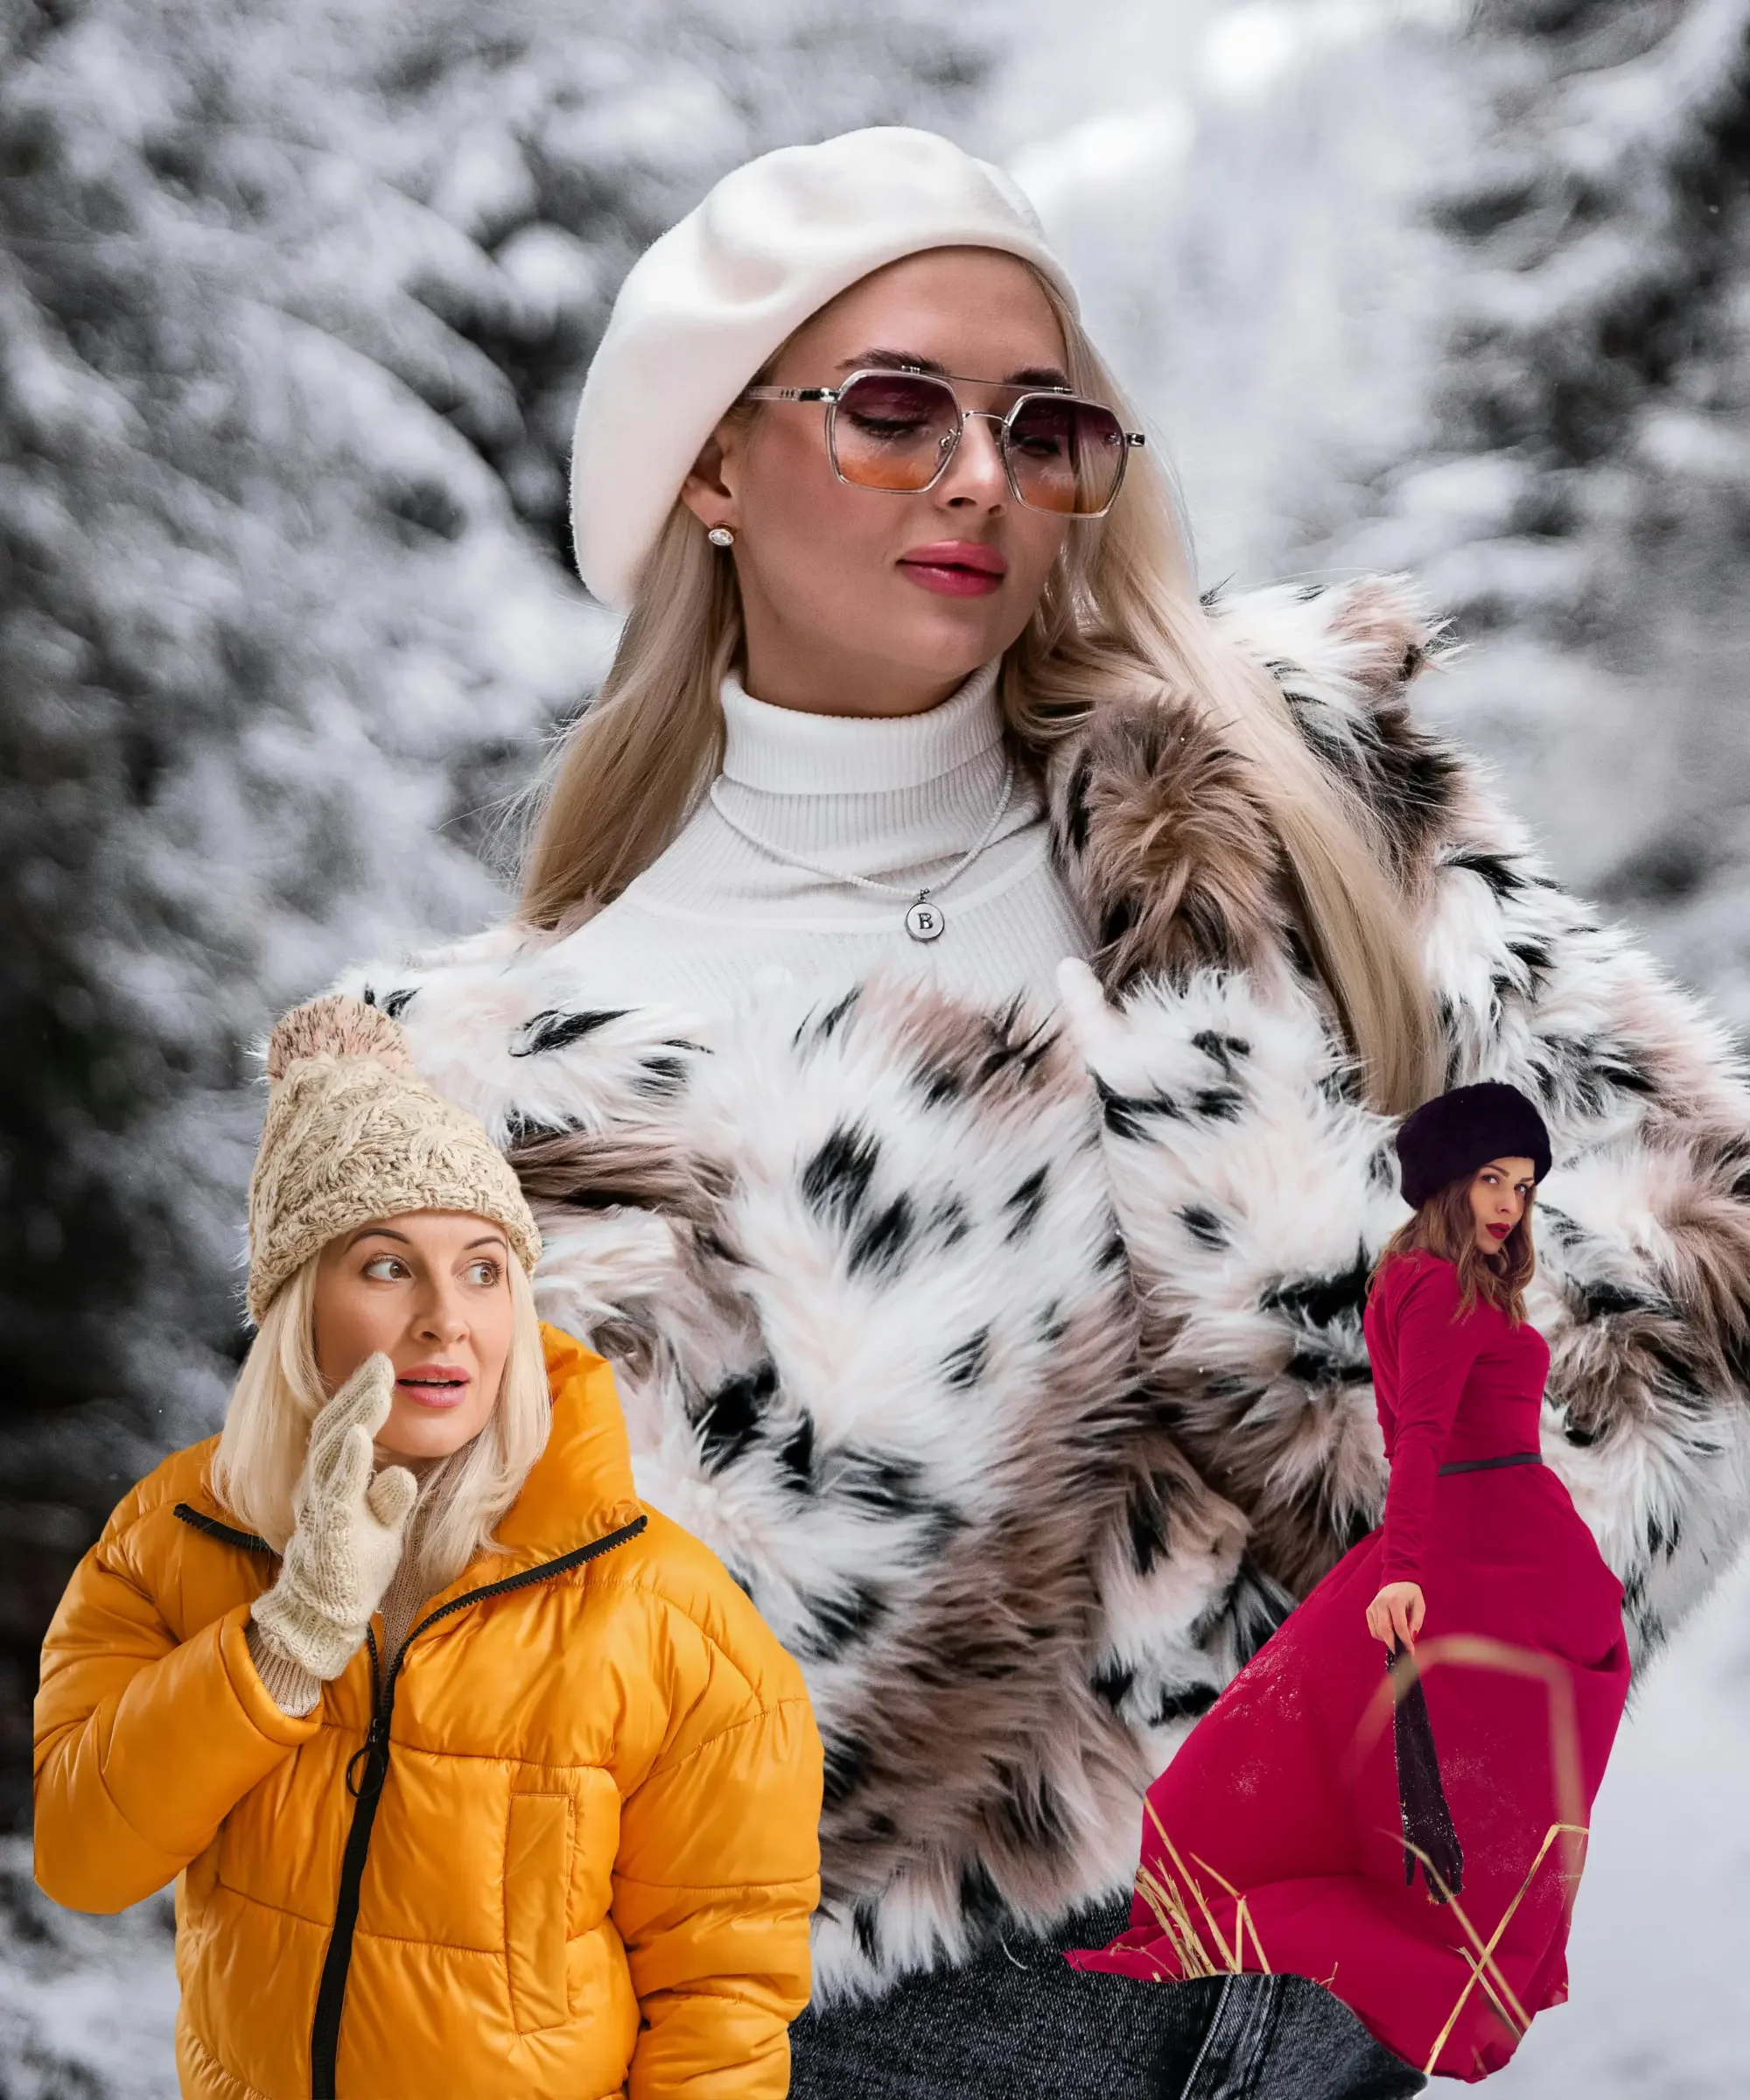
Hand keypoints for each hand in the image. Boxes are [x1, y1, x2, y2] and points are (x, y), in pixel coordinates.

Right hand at [250, 1355, 418, 1681]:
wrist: (320, 1614)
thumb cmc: (351, 1564)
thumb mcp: (378, 1526)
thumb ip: (389, 1498)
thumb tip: (401, 1475)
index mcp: (331, 1479)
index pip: (340, 1426)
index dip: (357, 1394)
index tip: (379, 1363)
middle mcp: (320, 1487)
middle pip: (333, 1427)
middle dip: (357, 1392)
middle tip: (380, 1360)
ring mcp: (324, 1507)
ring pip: (333, 1451)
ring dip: (356, 1416)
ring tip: (377, 1387)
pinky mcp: (331, 1530)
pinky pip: (337, 1491)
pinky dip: (348, 1462)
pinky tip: (359, 1437)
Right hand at [1366, 1581, 1425, 1652]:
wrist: (1398, 1581)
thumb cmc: (1410, 1595)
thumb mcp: (1419, 1605)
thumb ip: (1417, 1621)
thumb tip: (1412, 1637)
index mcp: (1395, 1601)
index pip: (1399, 1626)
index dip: (1405, 1641)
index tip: (1411, 1651)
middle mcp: (1381, 1603)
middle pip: (1385, 1630)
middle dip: (1394, 1645)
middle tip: (1402, 1653)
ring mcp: (1373, 1607)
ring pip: (1378, 1632)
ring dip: (1388, 1640)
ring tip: (1398, 1640)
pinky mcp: (1369, 1610)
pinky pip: (1373, 1630)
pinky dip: (1381, 1636)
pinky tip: (1390, 1633)